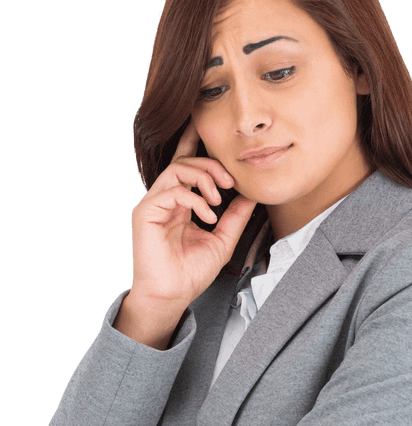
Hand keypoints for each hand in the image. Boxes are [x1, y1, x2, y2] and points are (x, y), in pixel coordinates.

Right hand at [129, 118, 256, 307]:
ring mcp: (153, 205)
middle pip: (184, 161)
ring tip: (217, 198)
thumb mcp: (222, 240)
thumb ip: (235, 217)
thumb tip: (251, 195)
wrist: (172, 296)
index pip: (185, 164)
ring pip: (177, 169)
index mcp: (179, 203)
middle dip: (211, 165)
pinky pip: (171, 191)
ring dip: (203, 178)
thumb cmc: (190, 273)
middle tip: (230, 182)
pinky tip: (208, 215)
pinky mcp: (145, 213)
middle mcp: (164, 200)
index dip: (194, 142)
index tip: (212, 129)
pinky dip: (194, 199)